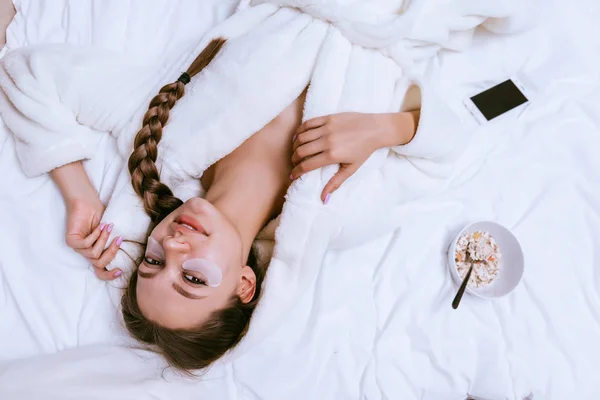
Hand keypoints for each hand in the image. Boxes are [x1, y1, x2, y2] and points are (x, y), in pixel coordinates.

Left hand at [65, 197, 122, 280]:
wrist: (86, 201)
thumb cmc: (98, 214)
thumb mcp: (109, 231)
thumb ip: (112, 243)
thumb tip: (124, 252)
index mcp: (94, 252)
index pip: (100, 271)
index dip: (109, 275)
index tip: (120, 270)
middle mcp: (85, 252)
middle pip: (100, 264)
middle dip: (112, 251)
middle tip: (119, 239)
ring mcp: (77, 248)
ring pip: (94, 254)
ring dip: (104, 239)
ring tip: (107, 227)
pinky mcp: (71, 241)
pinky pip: (86, 244)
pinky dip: (95, 235)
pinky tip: (99, 226)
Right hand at [291, 111, 418, 201]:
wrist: (375, 129)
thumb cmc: (364, 150)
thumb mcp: (351, 168)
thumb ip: (335, 182)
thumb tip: (324, 199)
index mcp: (332, 155)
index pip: (307, 165)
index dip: (296, 172)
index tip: (293, 176)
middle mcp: (327, 141)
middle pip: (301, 151)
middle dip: (294, 159)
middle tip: (294, 163)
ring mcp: (327, 128)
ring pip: (302, 137)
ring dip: (295, 145)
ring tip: (296, 151)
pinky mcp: (328, 118)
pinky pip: (308, 123)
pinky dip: (300, 131)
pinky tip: (299, 137)